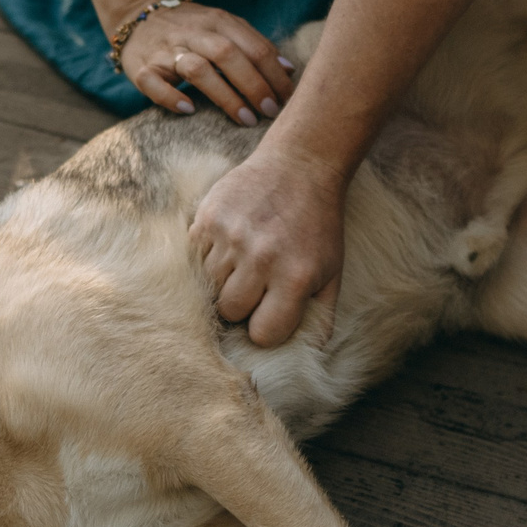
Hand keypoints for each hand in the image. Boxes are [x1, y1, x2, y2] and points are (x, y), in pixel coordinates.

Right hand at [114, 0, 295, 125]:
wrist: (139, 16)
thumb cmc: (191, 29)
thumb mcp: (223, 27)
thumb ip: (254, 45)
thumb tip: (289, 71)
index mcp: (217, 21)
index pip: (252, 45)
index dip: (274, 73)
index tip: (288, 98)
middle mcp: (192, 33)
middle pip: (227, 55)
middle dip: (253, 84)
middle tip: (270, 111)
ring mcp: (165, 50)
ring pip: (197, 69)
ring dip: (225, 96)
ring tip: (245, 118)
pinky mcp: (142, 68)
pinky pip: (155, 83)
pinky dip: (172, 97)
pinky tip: (189, 111)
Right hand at [192, 140, 347, 347]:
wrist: (300, 166)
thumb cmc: (317, 227)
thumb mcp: (331, 273)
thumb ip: (320, 319)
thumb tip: (305, 359)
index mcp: (295, 277)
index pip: (262, 334)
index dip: (265, 329)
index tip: (269, 314)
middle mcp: (261, 258)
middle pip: (230, 312)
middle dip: (242, 305)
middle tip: (256, 285)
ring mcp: (230, 236)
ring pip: (209, 287)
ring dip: (223, 281)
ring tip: (243, 261)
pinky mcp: (207, 218)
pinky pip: (194, 259)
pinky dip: (207, 258)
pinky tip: (228, 244)